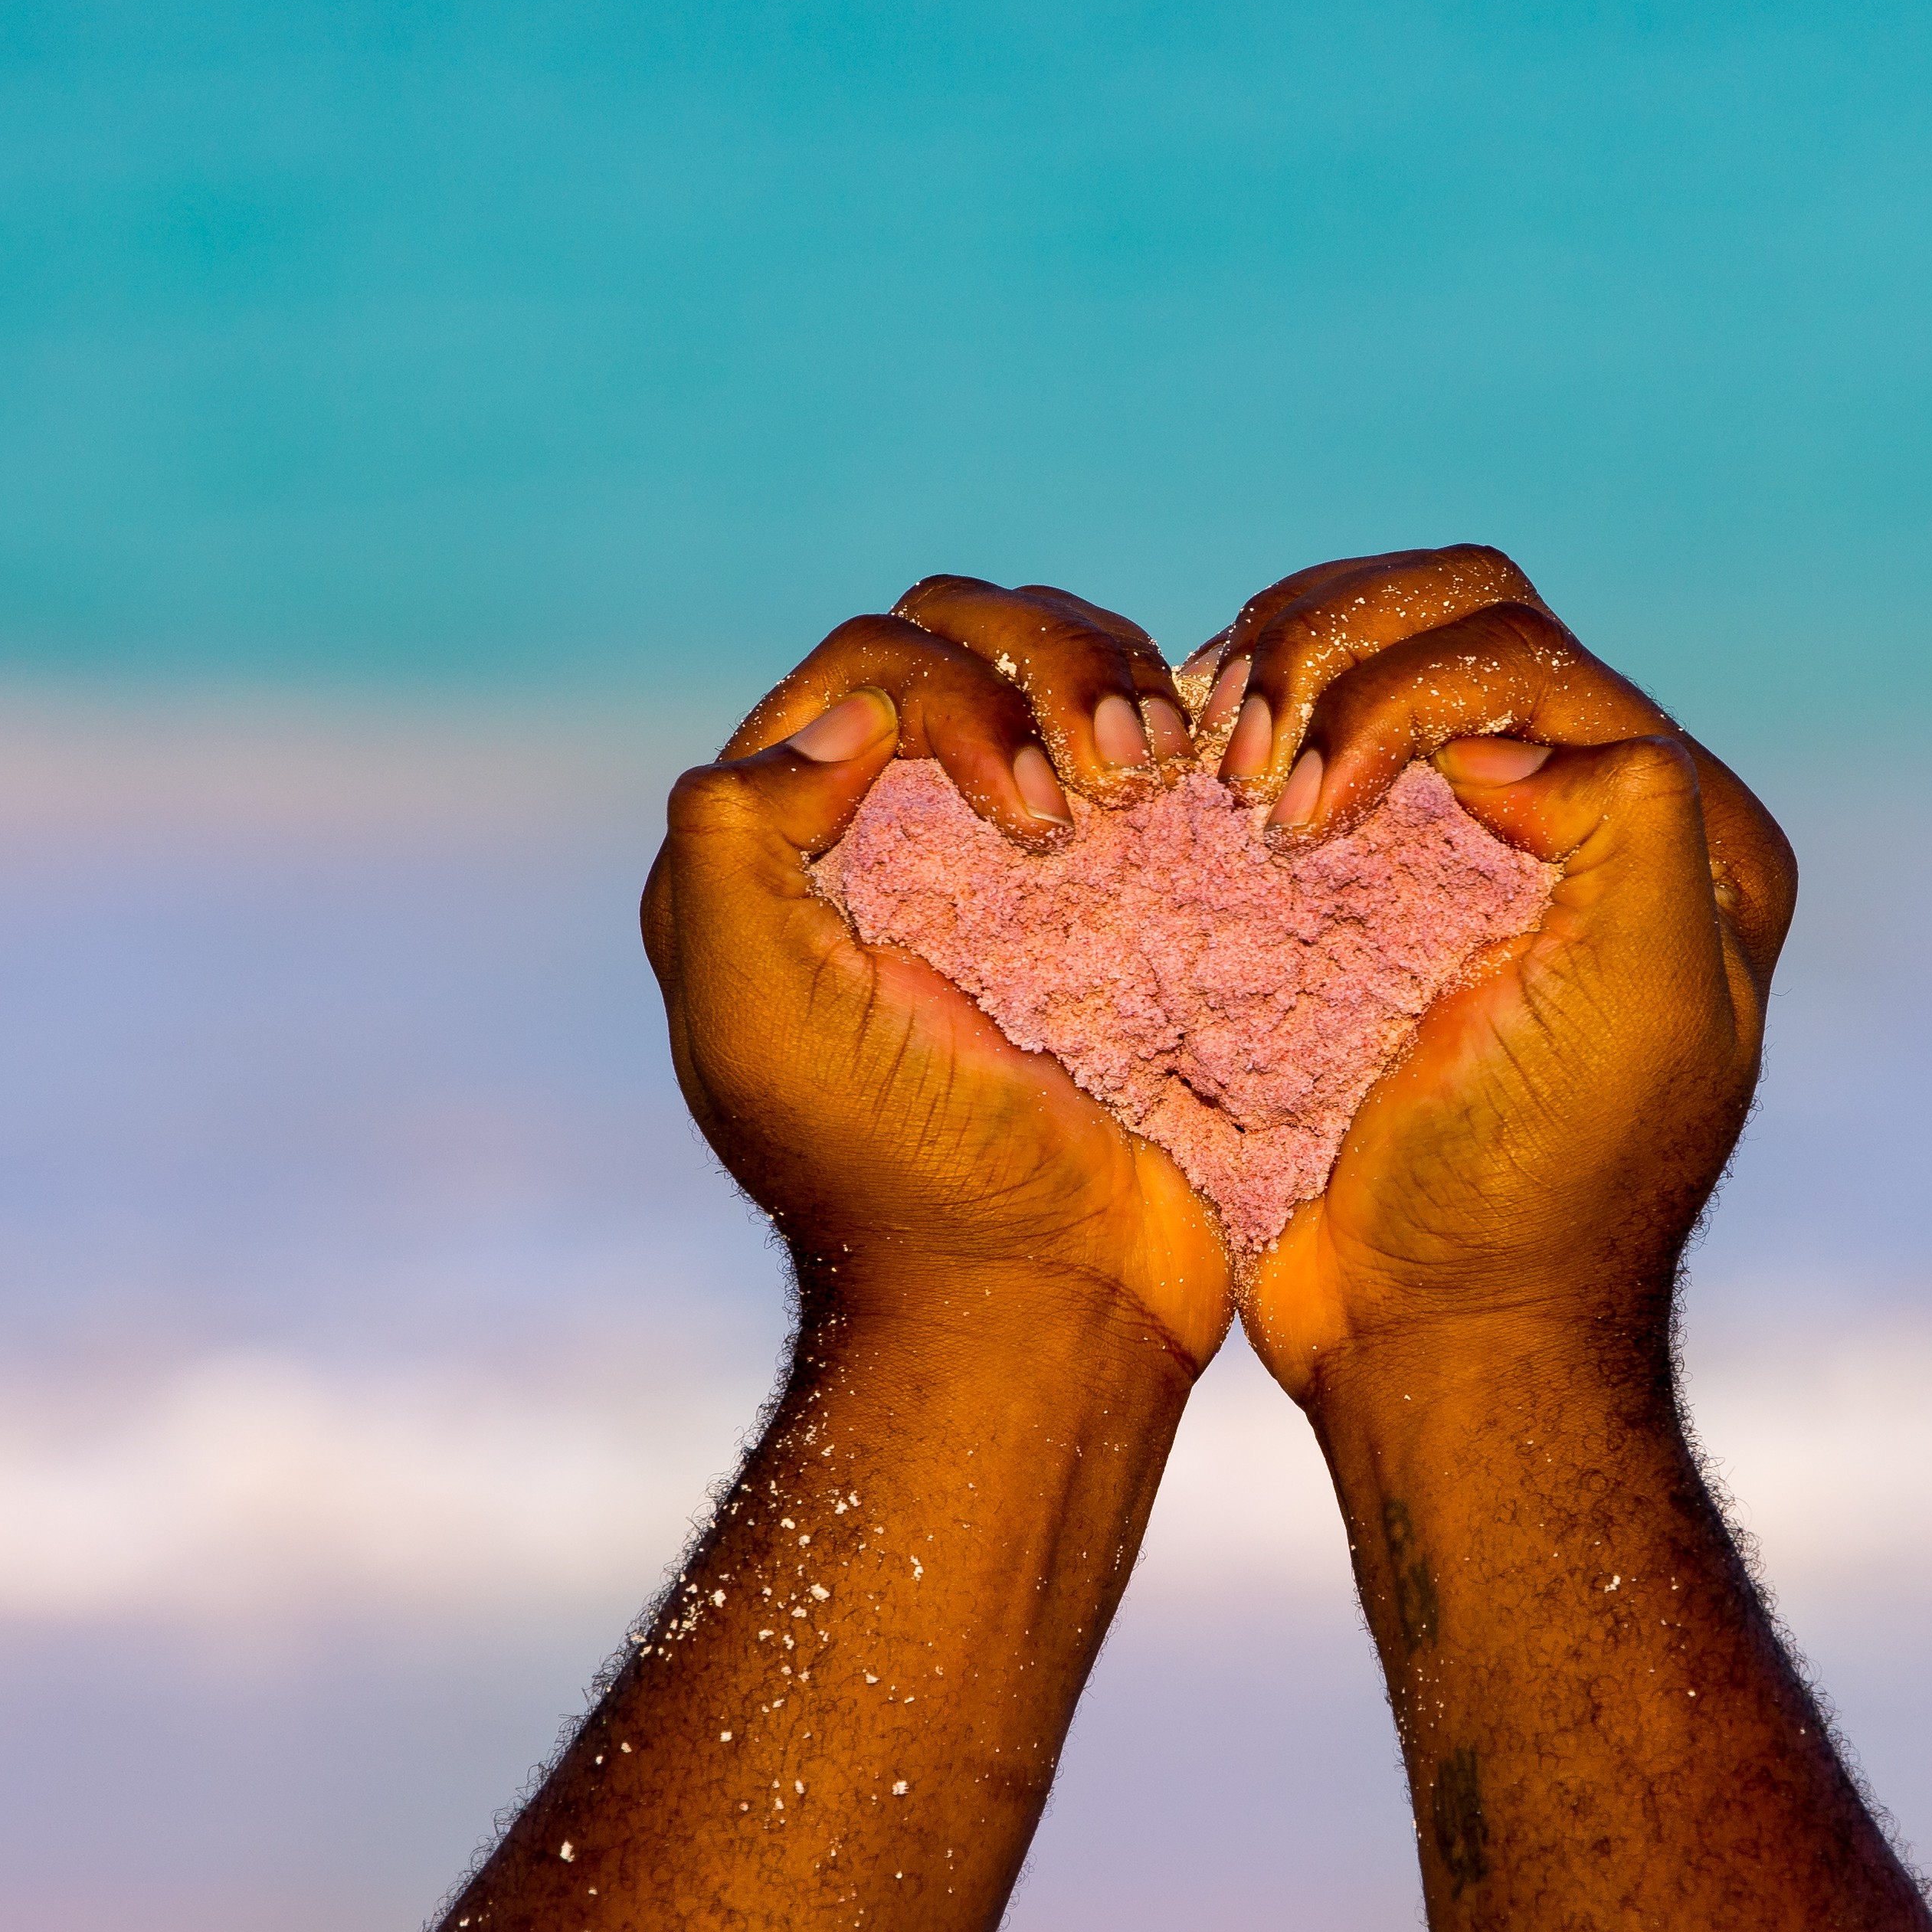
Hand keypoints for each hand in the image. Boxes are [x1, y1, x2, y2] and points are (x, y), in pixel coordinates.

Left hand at [644, 577, 1232, 1367]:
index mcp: (776, 852)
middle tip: (1106, 783)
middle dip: (1050, 669)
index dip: (959, 697)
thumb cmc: (900, 1170)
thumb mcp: (758, 1014)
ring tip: (1159, 772)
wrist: (1046, 1297)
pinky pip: (1135, 739)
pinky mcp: (1107, 890)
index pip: (869, 666)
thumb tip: (844, 718)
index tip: (1025, 819)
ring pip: (1054, 665)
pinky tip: (1196, 782)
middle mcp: (880, 833)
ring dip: (1116, 683)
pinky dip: (1171, 728)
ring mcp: (1001, 856)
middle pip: (963, 634)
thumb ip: (734, 841)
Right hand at [1184, 549, 1798, 1399]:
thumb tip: (1506, 733)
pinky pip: (1319, 732)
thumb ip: (1635, 820)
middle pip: (1456, 615)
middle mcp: (1596, 814)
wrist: (1433, 1333)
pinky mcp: (1382, 882)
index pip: (1528, 652)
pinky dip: (1251, 721)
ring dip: (1279, 672)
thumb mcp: (1640, 1001)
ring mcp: (1480, 842)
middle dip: (1328, 653)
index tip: (1315, 804)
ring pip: (1376, 650)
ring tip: (1219, 758)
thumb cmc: (1534, 1189)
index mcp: (1684, 834)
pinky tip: (1199, 762)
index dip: (1401, 690)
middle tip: (1251, 764)